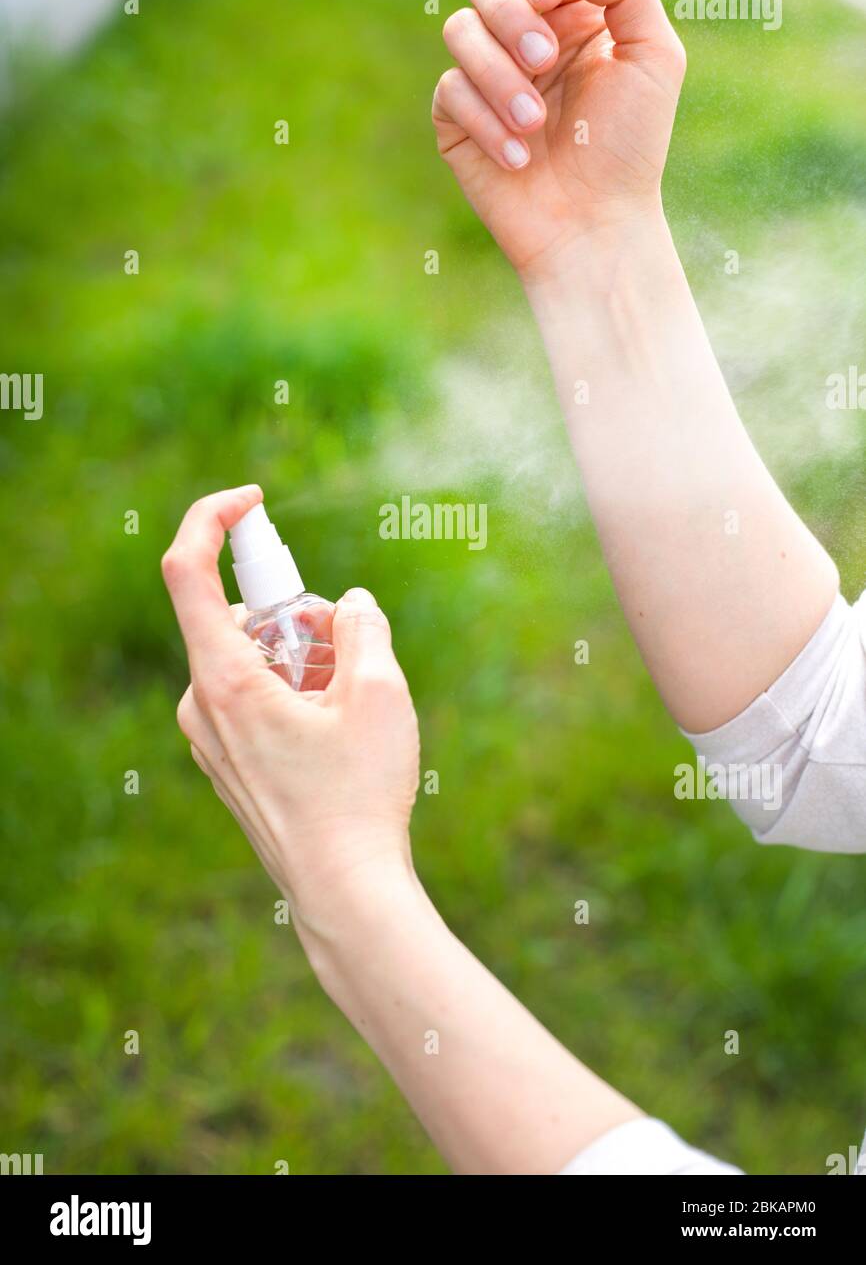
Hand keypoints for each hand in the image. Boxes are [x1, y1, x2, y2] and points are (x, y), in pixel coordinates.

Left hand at [161, 486, 419, 923]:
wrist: (345, 890)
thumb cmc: (359, 794)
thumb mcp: (379, 692)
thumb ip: (363, 626)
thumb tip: (351, 605)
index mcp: (224, 678)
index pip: (187, 569)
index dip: (213, 518)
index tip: (254, 501)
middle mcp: (201, 704)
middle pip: (239, 617)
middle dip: (298, 610)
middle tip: (350, 640)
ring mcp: (210, 738)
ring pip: (251, 659)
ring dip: (303, 656)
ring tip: (355, 699)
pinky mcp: (228, 762)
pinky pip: (253, 698)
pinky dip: (294, 690)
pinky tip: (339, 730)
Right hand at [432, 0, 685, 280]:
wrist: (594, 226)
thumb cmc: (629, 148)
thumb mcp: (653, 57)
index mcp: (571, 14)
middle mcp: (524, 38)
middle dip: (512, 14)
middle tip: (543, 60)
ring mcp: (486, 77)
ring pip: (460, 29)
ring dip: (499, 74)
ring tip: (535, 124)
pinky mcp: (457, 120)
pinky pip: (449, 91)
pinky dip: (486, 122)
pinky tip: (519, 159)